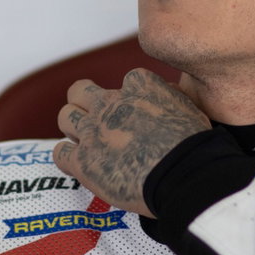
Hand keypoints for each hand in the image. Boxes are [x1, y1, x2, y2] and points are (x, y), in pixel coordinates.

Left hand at [53, 68, 211, 215]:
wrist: (183, 173)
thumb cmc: (194, 144)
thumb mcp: (190, 107)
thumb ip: (171, 97)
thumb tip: (168, 93)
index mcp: (139, 86)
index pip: (128, 80)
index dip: (132, 97)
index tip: (138, 112)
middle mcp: (111, 104)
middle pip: (80, 90)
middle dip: (84, 101)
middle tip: (96, 119)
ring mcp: (93, 131)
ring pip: (65, 116)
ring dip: (73, 128)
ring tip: (86, 142)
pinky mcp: (83, 161)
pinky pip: (60, 153)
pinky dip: (67, 158)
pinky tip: (78, 165)